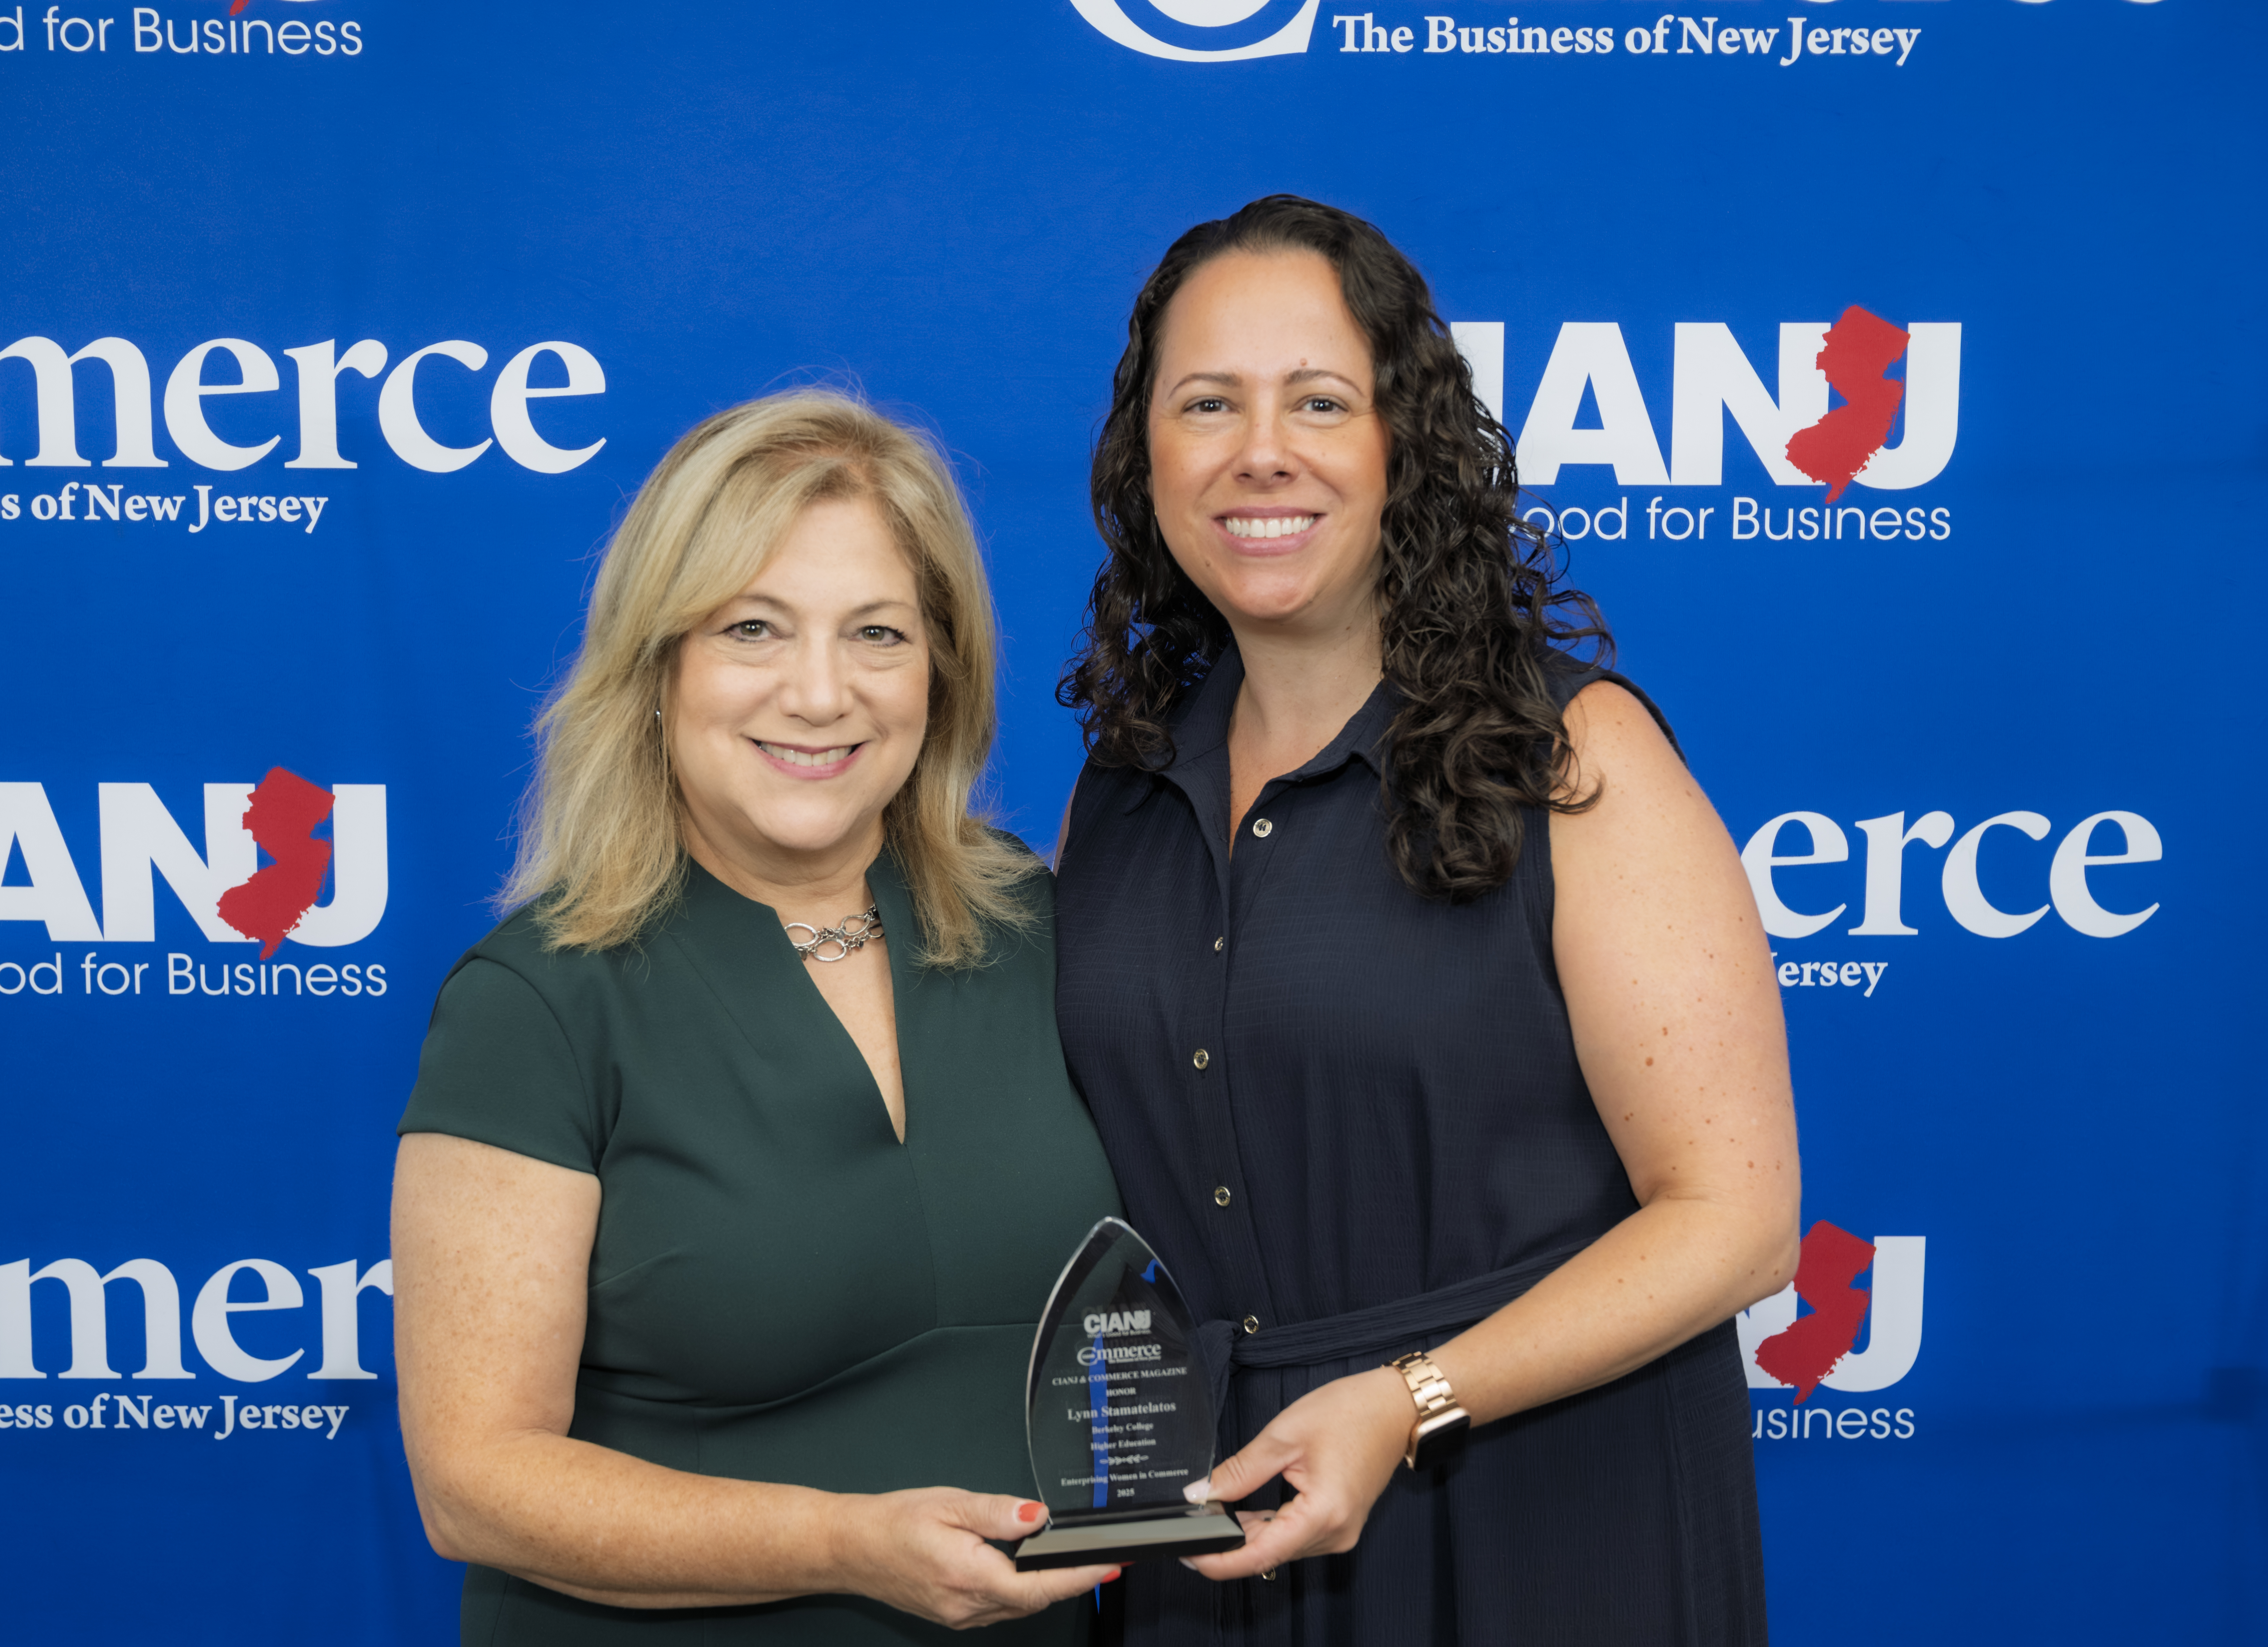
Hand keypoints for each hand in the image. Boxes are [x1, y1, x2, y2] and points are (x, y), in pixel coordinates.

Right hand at [835, 1488, 1117, 1629]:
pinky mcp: (955, 1615)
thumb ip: (997, 1512)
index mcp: (968, 1575)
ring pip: (1019, 1607)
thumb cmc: (894, 1522)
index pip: (1038, 1586)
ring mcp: (961, 1615)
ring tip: (1077, 1563)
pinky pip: (1001, 1608)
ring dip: (1048, 1587)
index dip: (1079, 1577)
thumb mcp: (948, 1503)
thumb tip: (1038, 1516)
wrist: (852, 1548)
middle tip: (1104, 1559)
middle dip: (1072, 1580)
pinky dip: (1023, 1592)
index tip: (1109, 1565)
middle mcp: (967, 1605)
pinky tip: (1029, 1572)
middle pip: (1034, 1600)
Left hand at [1179, 1366, 1410, 1581]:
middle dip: (1227, 1545)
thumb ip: (1239, 1471)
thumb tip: (1201, 1494)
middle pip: (1268, 1554)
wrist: (1394, 1407)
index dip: (1219, 1561)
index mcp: (1323, 1514)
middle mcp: (1335, 1533)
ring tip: (1214, 1514)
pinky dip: (1267, 1528)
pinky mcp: (1338, 1524)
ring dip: (1246, 1535)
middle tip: (1191, 1526)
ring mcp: (1339, 1532)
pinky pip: (1294, 1536)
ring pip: (1279, 1547)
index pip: (1260, 1555)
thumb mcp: (1283, 1436)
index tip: (1189, 1555)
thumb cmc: (1351, 1413)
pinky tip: (1244, 1514)